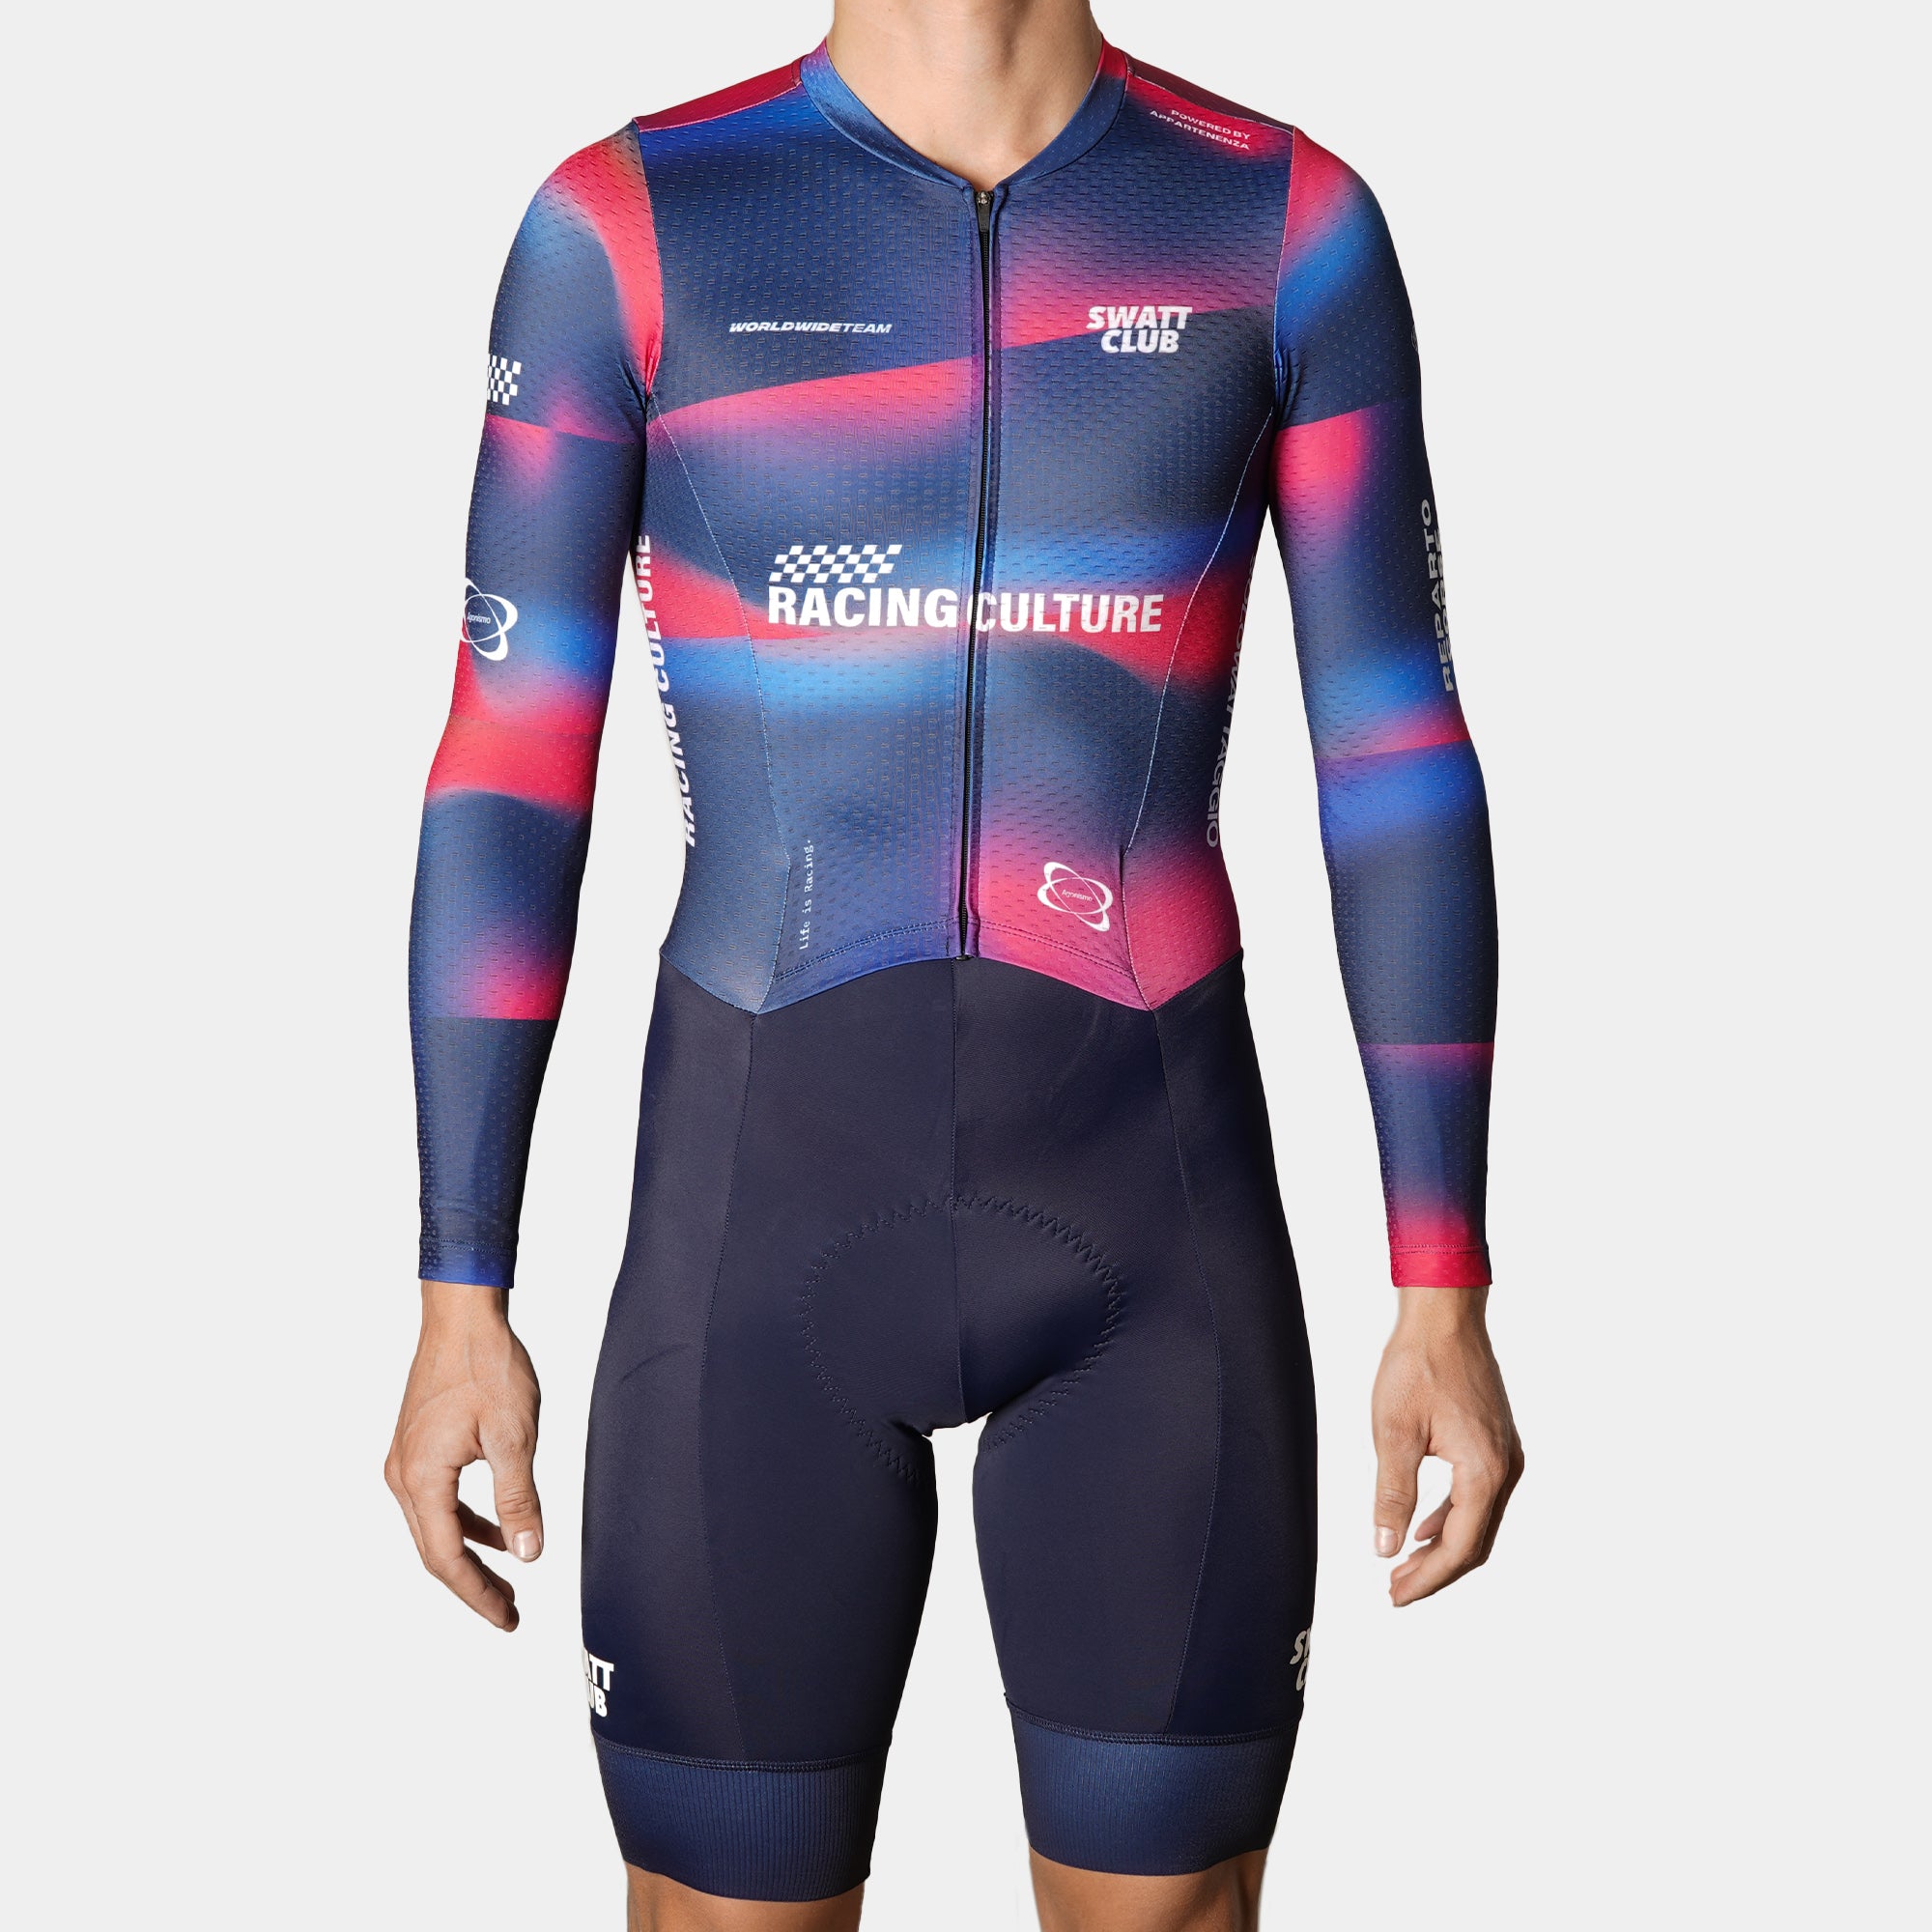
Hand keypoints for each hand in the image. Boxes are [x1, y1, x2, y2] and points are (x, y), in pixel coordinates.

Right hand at [385, 1281, 543, 1630]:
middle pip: (435, 1549)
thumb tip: (528, 1553)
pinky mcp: (417, 1446)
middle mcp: (403, 1475)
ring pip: (436, 1526)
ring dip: (470, 1555)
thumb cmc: (487, 1366)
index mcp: (421, 1479)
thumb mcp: (513, 1437)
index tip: (506, 1619)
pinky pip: (438, 1500)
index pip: (446, 1558)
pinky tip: (496, 1531)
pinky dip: (466, 1521)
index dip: (477, 1594)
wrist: (462, 1316)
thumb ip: (518, 1500)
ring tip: (507, 1583)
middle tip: (509, 1613)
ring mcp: (406, 1460)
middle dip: (473, 1585)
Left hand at [1371, 1286, 1522, 1605]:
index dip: (1427, 1578)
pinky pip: (1479, 1496)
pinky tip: (1425, 1525)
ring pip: (1479, 1520)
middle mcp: (1505, 1468)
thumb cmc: (1417, 1364)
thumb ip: (1392, 1495)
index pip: (1458, 1547)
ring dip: (1443, 1546)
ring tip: (1405, 1565)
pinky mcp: (1497, 1442)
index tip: (1395, 1595)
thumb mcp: (1393, 1432)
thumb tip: (1386, 1548)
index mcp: (1483, 1471)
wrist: (1445, 1315)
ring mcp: (1506, 1454)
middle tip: (1396, 1589)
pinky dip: (1452, 1517)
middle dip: (1436, 1571)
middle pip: (1474, 1542)